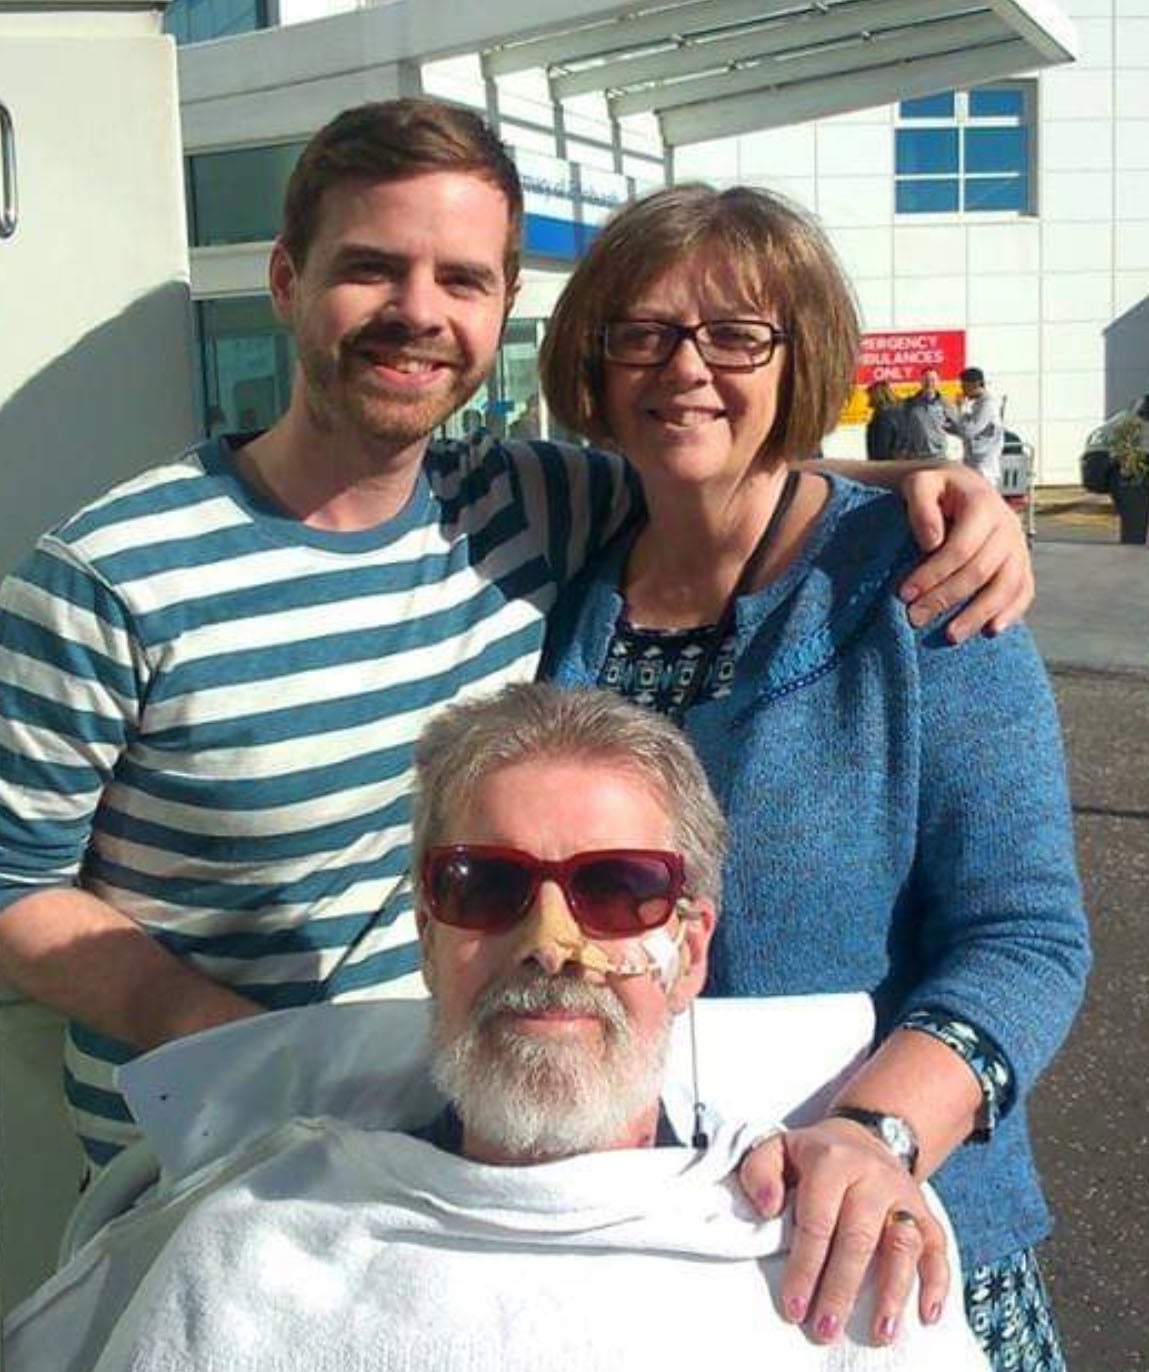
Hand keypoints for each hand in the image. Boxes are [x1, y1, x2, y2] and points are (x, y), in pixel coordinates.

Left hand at [738, 1119, 948, 1344]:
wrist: (864, 1137)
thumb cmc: (813, 1156)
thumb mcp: (777, 1149)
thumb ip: (759, 1172)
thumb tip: (766, 1208)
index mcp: (831, 1162)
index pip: (817, 1221)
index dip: (805, 1267)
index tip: (794, 1307)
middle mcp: (872, 1176)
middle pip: (859, 1238)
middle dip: (841, 1289)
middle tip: (825, 1328)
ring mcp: (903, 1195)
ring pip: (903, 1244)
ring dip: (893, 1292)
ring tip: (881, 1332)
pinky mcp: (925, 1211)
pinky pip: (938, 1246)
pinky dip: (936, 1281)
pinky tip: (927, 1314)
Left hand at [897, 465, 1033, 641]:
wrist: (963, 486)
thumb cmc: (937, 489)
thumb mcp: (921, 483)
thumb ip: (921, 503)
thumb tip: (931, 541)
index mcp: (983, 505)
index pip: (960, 548)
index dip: (933, 573)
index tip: (904, 594)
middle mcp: (1007, 526)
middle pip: (981, 571)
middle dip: (946, 598)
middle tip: (915, 618)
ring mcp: (1018, 546)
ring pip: (1006, 586)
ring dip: (979, 614)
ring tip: (951, 636)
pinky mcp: (1022, 563)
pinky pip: (1024, 590)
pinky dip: (1012, 612)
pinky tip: (991, 631)